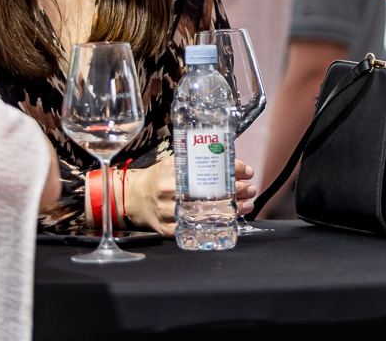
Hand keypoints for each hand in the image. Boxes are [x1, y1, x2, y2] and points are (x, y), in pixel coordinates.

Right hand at [118, 158, 255, 236]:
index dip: (233, 170)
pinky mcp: (167, 229)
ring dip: (230, 210)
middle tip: (251, 189)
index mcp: (172, 173)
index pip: (209, 170)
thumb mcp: (174, 162)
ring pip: (205, 214)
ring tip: (247, 205)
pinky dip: (214, 225)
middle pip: (209, 195)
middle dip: (236, 192)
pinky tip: (228, 220)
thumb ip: (196, 159)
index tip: (248, 172)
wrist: (133, 197)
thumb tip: (229, 157)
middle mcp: (169, 193)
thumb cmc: (158, 177)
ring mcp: (167, 213)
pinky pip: (194, 229)